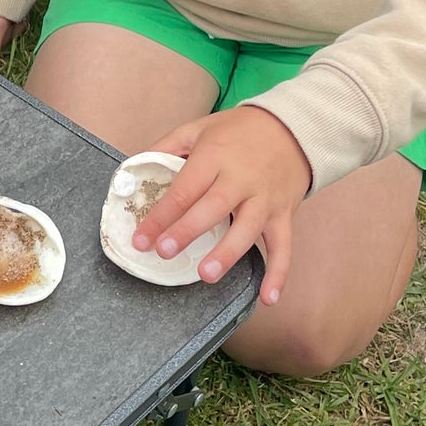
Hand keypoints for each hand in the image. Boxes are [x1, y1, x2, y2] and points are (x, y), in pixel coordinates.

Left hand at [133, 104, 313, 302]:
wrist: (293, 128)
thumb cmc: (238, 132)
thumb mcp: (198, 129)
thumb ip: (165, 148)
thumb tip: (131, 173)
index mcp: (214, 157)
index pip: (184, 189)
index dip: (160, 216)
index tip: (141, 238)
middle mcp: (241, 179)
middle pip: (212, 208)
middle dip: (188, 231)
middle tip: (165, 253)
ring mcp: (264, 199)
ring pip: (247, 229)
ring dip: (228, 253)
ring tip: (206, 275)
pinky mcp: (284, 214)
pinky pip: (284, 246)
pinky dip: (279, 273)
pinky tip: (268, 298)